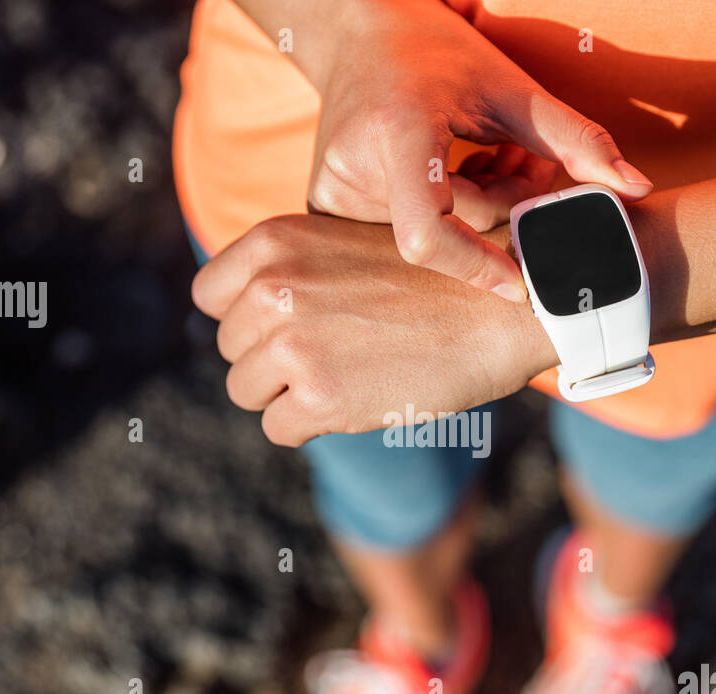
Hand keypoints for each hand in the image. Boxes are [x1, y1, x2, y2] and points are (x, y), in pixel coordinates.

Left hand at [191, 213, 559, 445]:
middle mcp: (272, 290)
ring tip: (346, 377)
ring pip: (247, 392)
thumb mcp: (347, 244)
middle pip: (230, 349)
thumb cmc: (438, 277)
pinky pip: (280, 429)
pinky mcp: (320, 398)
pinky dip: (311, 426)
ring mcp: (293, 346)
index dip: (243, 320)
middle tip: (333, 355)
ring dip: (288, 395)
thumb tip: (247, 320)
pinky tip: (356, 402)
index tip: (283, 328)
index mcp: (274, 243)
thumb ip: (291, 273)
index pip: (208, 297)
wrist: (507, 305)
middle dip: (271, 360)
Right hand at [303, 0, 652, 298]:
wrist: (358, 29)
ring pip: (429, 233)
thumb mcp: (511, 86)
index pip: (429, 233)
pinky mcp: (326, 203)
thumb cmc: (438, 52)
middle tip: (528, 167)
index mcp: (397, 131)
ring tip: (491, 157)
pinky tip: (457, 170)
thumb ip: (577, 139)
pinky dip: (442, 210)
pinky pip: (401, 229)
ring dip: (475, 208)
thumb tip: (638, 190)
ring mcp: (333, 189)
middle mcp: (354, 165)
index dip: (475, 266)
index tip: (519, 283)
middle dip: (499, 210)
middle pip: (446, 229)